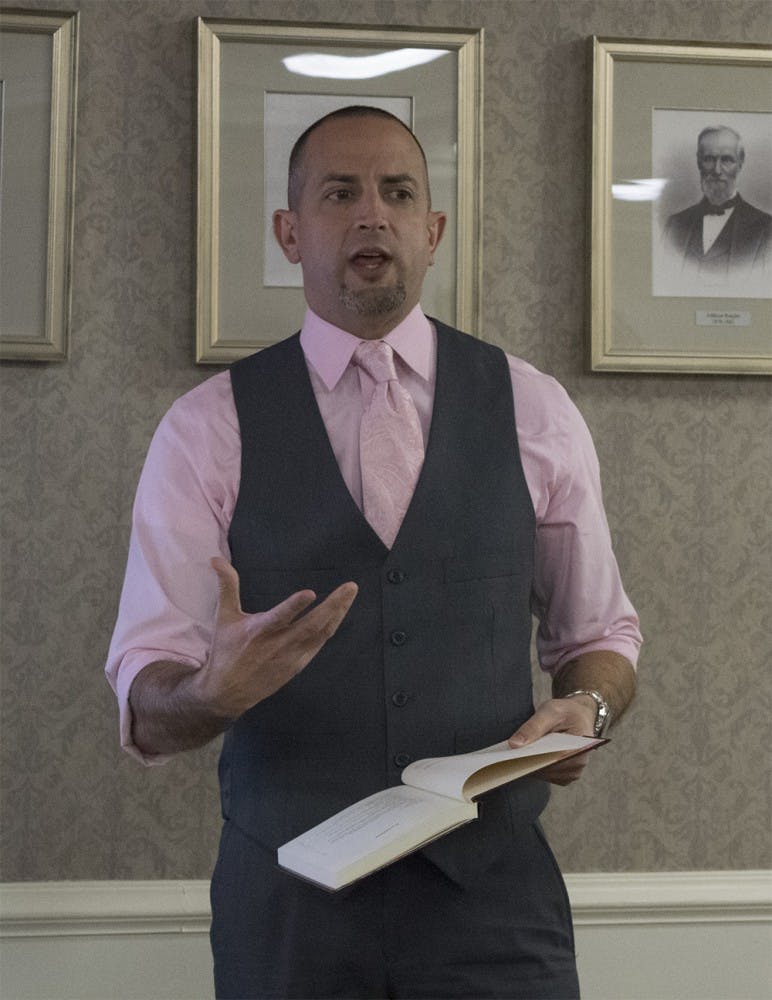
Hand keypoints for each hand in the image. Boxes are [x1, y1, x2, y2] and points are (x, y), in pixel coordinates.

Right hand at [194, 557, 357, 719]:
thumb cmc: (225, 650)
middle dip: (334, 605)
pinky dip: (331, 626)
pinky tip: (340, 612)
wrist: (228, 692)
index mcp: (259, 630)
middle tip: (351, 587)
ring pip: (321, 634)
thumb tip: (216, 559)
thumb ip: (227, 586)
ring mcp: (292, 656)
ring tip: (350, 594)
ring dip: (338, 613)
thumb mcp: (223, 617)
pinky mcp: (299, 665)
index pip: (280, 617)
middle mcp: (279, 644)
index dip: (294, 606)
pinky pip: (320, 642)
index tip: (310, 593)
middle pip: (312, 625)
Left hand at [507, 695, 597, 786]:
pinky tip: (518, 760)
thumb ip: (533, 727)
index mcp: (580, 747)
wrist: (578, 715)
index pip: (553, 759)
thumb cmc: (566, 711)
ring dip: (527, 767)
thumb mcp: (550, 711)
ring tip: (507, 759)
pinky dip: (531, 768)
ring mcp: (571, 773)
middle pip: (547, 769)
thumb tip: (514, 745)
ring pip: (544, 774)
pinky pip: (544, 775)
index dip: (532, 760)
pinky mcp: (563, 775)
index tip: (511, 759)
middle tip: (503, 759)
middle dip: (526, 763)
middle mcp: (578, 765)